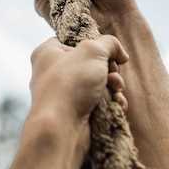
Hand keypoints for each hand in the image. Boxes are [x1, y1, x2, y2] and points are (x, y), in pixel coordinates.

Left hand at [28, 35, 129, 152]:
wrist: (62, 127)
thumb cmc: (70, 83)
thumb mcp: (93, 51)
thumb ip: (110, 43)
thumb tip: (121, 54)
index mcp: (47, 53)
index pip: (74, 40)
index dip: (94, 44)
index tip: (106, 52)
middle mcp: (52, 73)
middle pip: (90, 63)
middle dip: (109, 69)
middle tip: (113, 74)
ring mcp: (64, 95)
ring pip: (97, 84)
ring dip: (114, 86)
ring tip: (116, 89)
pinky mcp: (75, 113)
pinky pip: (98, 103)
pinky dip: (111, 102)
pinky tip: (116, 104)